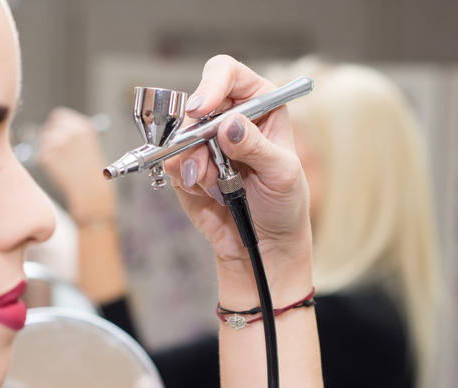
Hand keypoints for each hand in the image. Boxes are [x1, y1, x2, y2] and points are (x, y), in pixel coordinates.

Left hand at [38, 107, 115, 221]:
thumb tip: (52, 128)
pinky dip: (47, 162)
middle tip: (57, 151)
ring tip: (63, 163)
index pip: (59, 115)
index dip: (56, 125)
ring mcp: (57, 143)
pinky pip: (41, 155)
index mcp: (82, 126)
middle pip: (49, 127)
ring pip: (43, 141)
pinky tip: (60, 170)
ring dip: (49, 150)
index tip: (56, 133)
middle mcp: (70, 131)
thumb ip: (72, 132)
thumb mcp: (88, 144)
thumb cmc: (91, 170)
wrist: (90, 190)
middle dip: (50, 136)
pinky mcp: (47, 155)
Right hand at [163, 55, 311, 300]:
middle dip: (194, 135)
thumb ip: (255, 147)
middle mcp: (229, 117)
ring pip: (178, 137)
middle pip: (194, 104)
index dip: (211, 85)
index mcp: (259, 105)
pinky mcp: (187, 166)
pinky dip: (187, 180)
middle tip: (204, 163)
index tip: (199, 109)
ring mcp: (204, 142)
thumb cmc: (284, 204)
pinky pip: (173, 164)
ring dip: (193, 164)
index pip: (228, 74)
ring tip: (218, 186)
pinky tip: (210, 192)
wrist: (263, 243)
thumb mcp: (281, 173)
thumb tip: (228, 125)